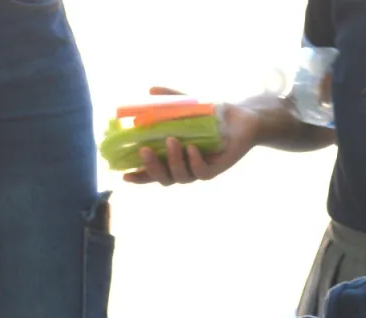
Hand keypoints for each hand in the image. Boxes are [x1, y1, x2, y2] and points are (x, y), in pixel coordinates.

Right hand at [122, 87, 260, 185]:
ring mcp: (199, 169)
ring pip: (181, 177)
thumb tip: (150, 90)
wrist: (241, 119)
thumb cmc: (211, 114)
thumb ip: (168, 100)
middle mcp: (184, 167)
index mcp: (171, 156)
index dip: (139, 176)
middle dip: (152, 167)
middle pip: (164, 178)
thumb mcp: (187, 105)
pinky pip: (202, 172)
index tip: (124, 175)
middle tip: (144, 150)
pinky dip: (195, 162)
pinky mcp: (216, 168)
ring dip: (173, 161)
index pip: (152, 172)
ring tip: (172, 140)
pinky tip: (192, 149)